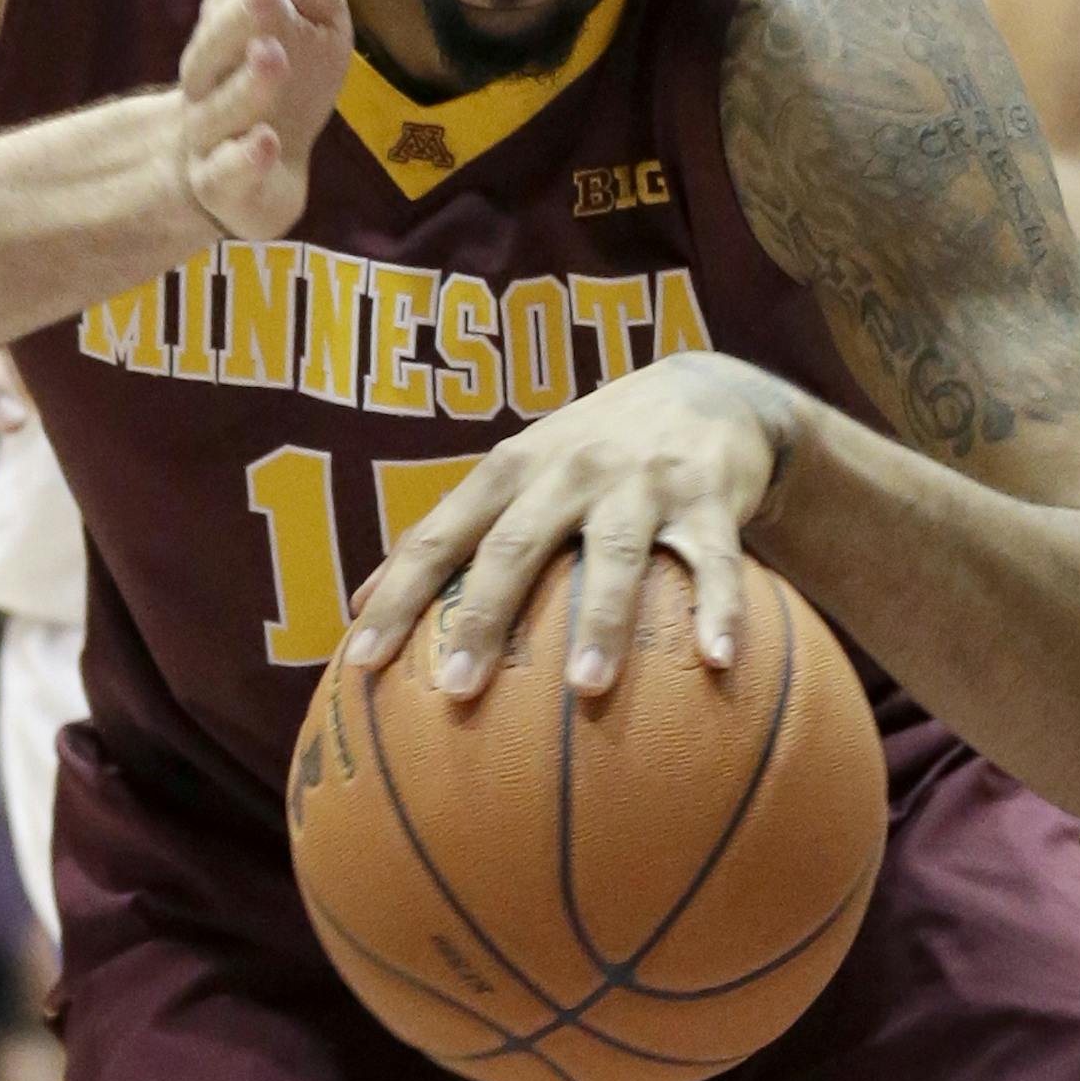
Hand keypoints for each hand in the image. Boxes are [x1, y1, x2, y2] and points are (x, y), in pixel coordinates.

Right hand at [178, 0, 359, 240]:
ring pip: (221, 110)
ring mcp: (211, 135)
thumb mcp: (308, 20)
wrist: (245, 173)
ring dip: (247, 84)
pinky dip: (243, 159)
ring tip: (274, 56)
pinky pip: (225, 175)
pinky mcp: (224, 186)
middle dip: (239, 18)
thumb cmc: (282, 79)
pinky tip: (266, 143)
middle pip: (212, 47)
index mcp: (226, 31)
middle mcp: (208, 80)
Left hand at [345, 353, 801, 699]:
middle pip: (514, 545)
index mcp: (510, 470)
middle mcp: (568, 470)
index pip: (437, 537)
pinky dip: (719, 608)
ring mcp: (640, 481)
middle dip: (482, 616)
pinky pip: (715, 559)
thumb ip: (449, 533)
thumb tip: (360, 605)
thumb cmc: (588, 451)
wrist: (704, 389)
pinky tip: (719, 662)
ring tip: (585, 689)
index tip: (362, 663)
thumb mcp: (515, 472)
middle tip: (458, 690)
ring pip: (614, 552)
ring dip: (600, 619)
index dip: (397, 596)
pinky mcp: (708, 497)